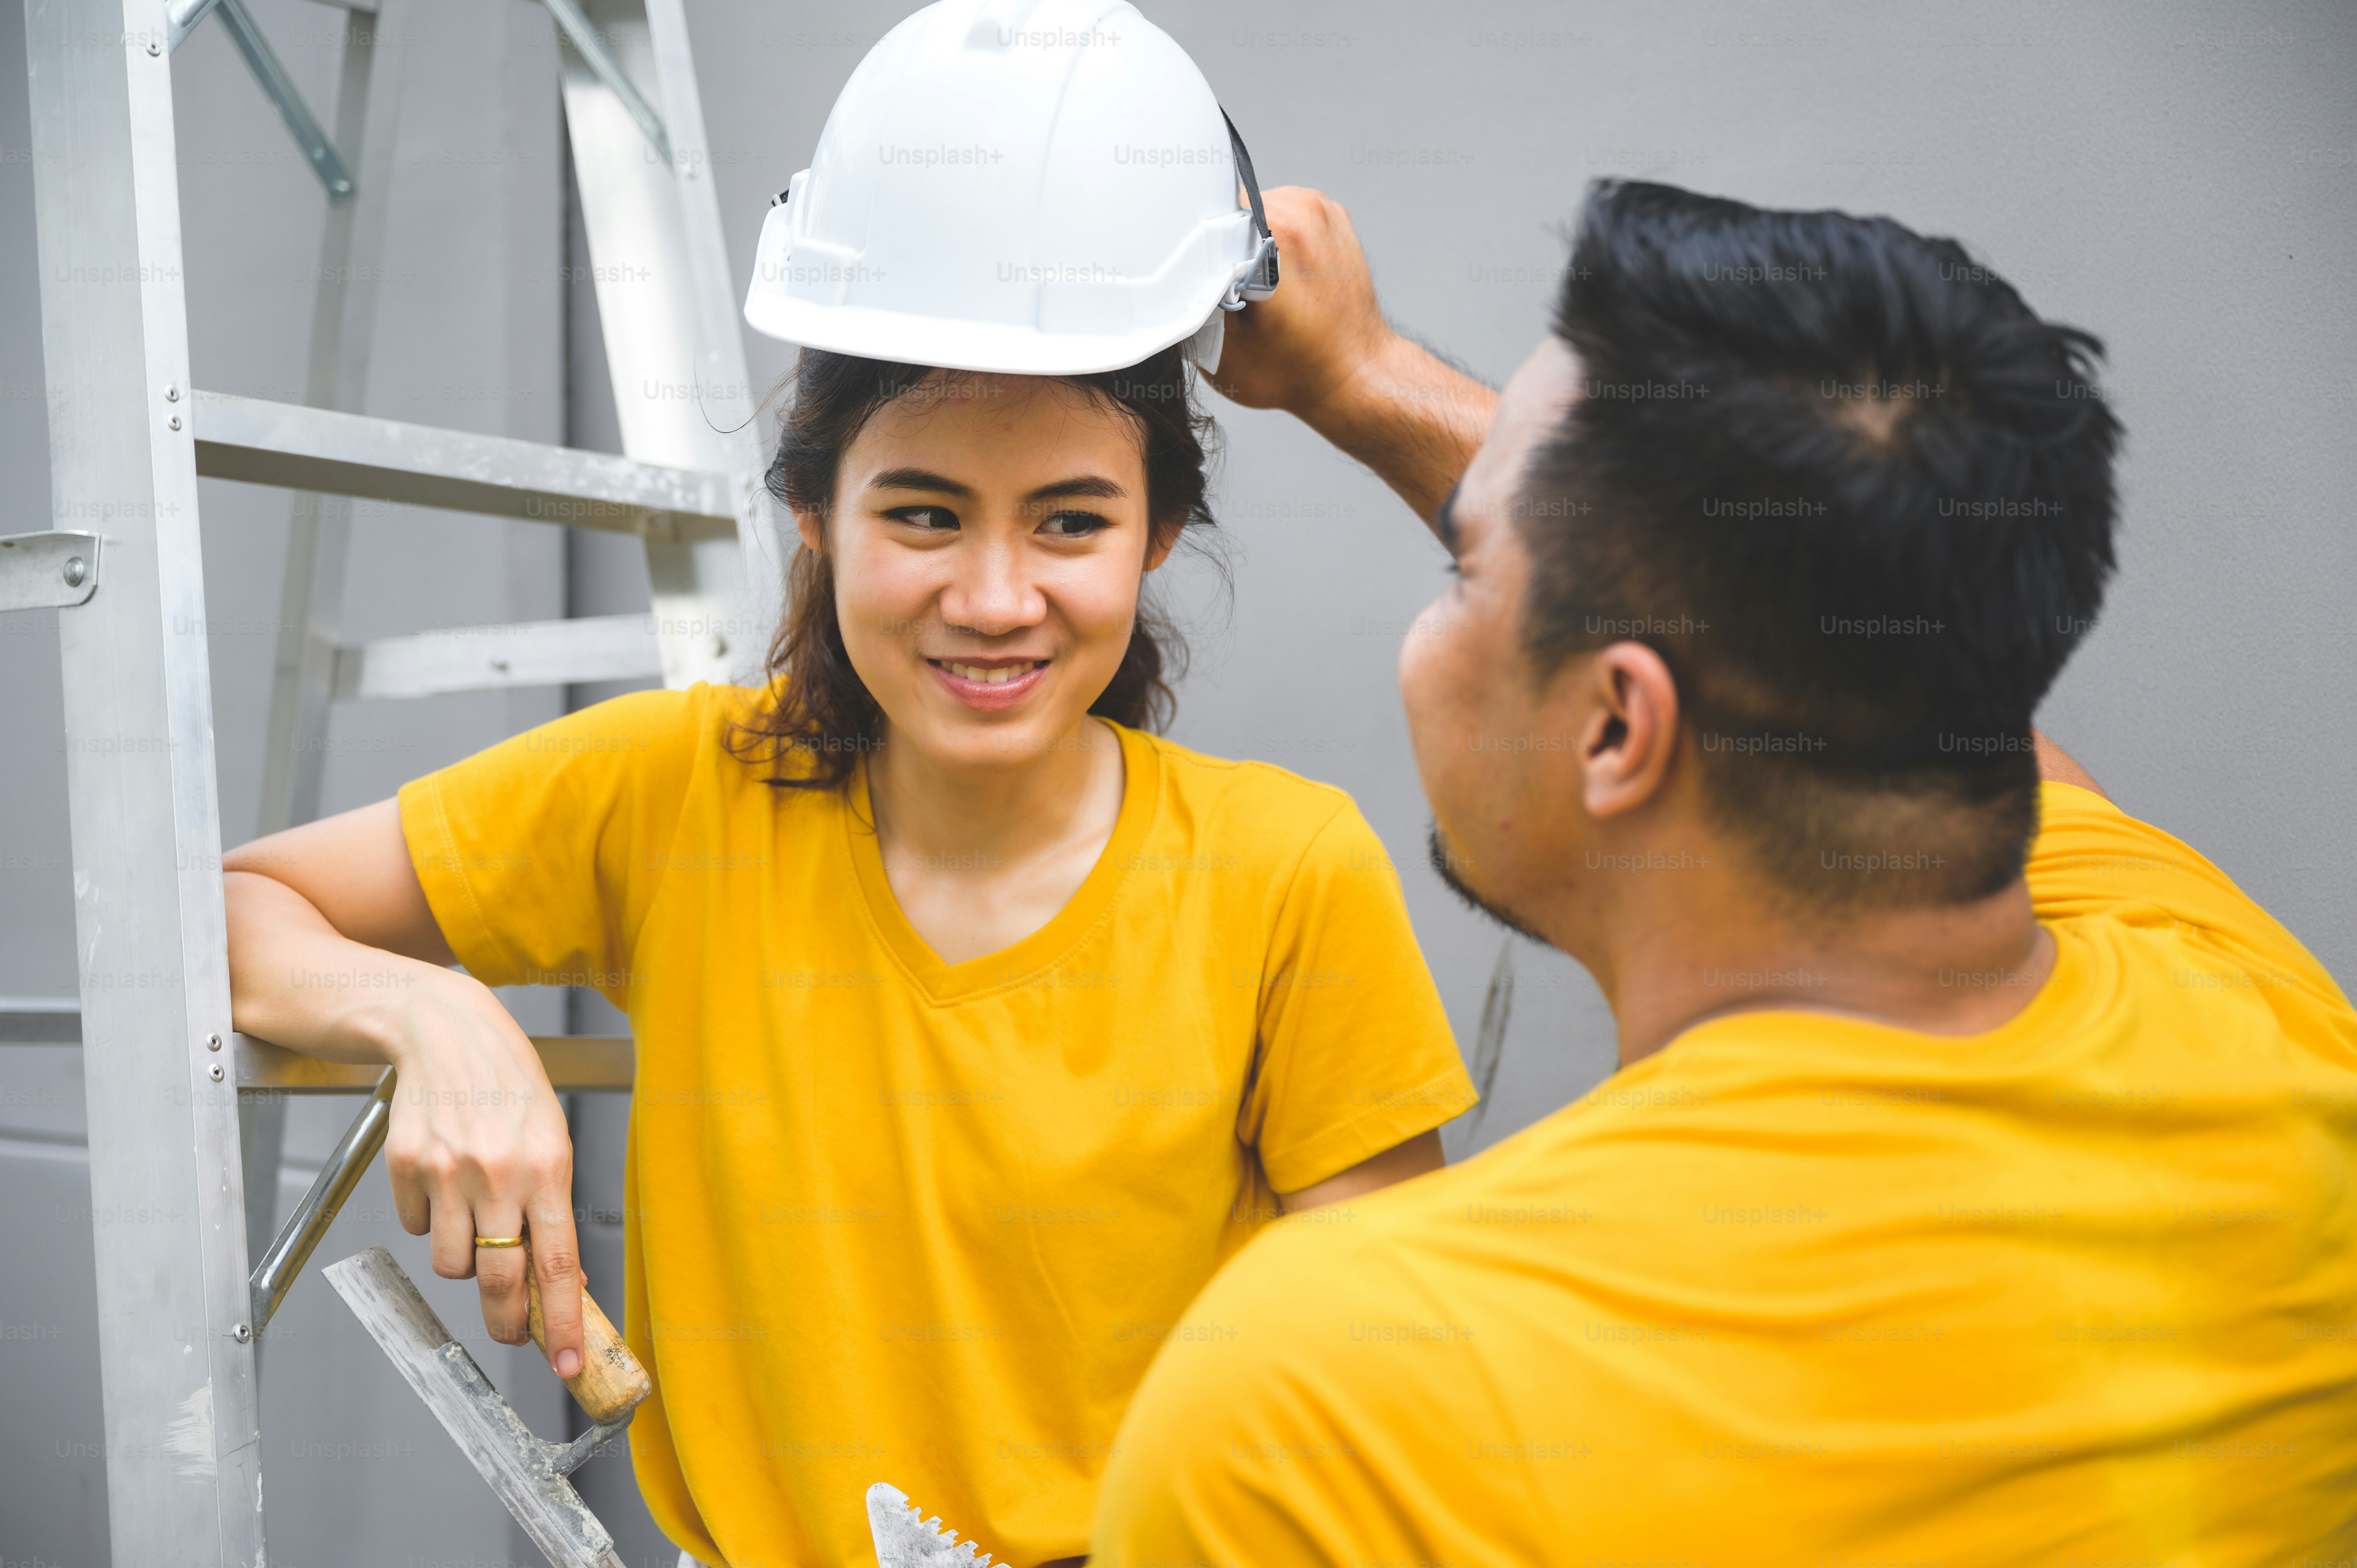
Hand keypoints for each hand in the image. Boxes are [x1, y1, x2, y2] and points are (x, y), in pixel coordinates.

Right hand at [379, 969, 583, 1379]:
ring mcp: (447, 1170)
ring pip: (450, 1264)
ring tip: (472, 1219)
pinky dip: (427, 1221)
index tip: (570, 1365)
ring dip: (463, 1261)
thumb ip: (553, 1207)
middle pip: (500, 1280)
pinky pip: (414, 1229)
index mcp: (548, 1166)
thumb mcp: (553, 1138)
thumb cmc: (509, 1086)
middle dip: (508, 1323)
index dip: (563, 1324)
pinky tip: (440, 1182)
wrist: (446, 1030)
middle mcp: (498, 1172)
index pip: (558, 1264)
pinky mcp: (404, 1166)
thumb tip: (559, 1280)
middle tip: (512, 1335)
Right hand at [1210, 186, 1496, 527]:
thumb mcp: (1222, 352)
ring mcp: (1320, 208)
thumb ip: (1187, 307)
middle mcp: (1301, 210)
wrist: (1356, 374)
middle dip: (1218, 242)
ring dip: (1246, 239)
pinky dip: (1273, 238)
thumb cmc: (1296, 371)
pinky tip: (1277, 275)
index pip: (1205, 207)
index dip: (1187, 240)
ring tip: (1254, 283)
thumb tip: (1162, 279)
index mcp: (1275, 233)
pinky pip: (1283, 211)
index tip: (1188, 271)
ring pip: (1256, 206)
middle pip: (1231, 205)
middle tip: (1225, 286)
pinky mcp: (1331, 214)